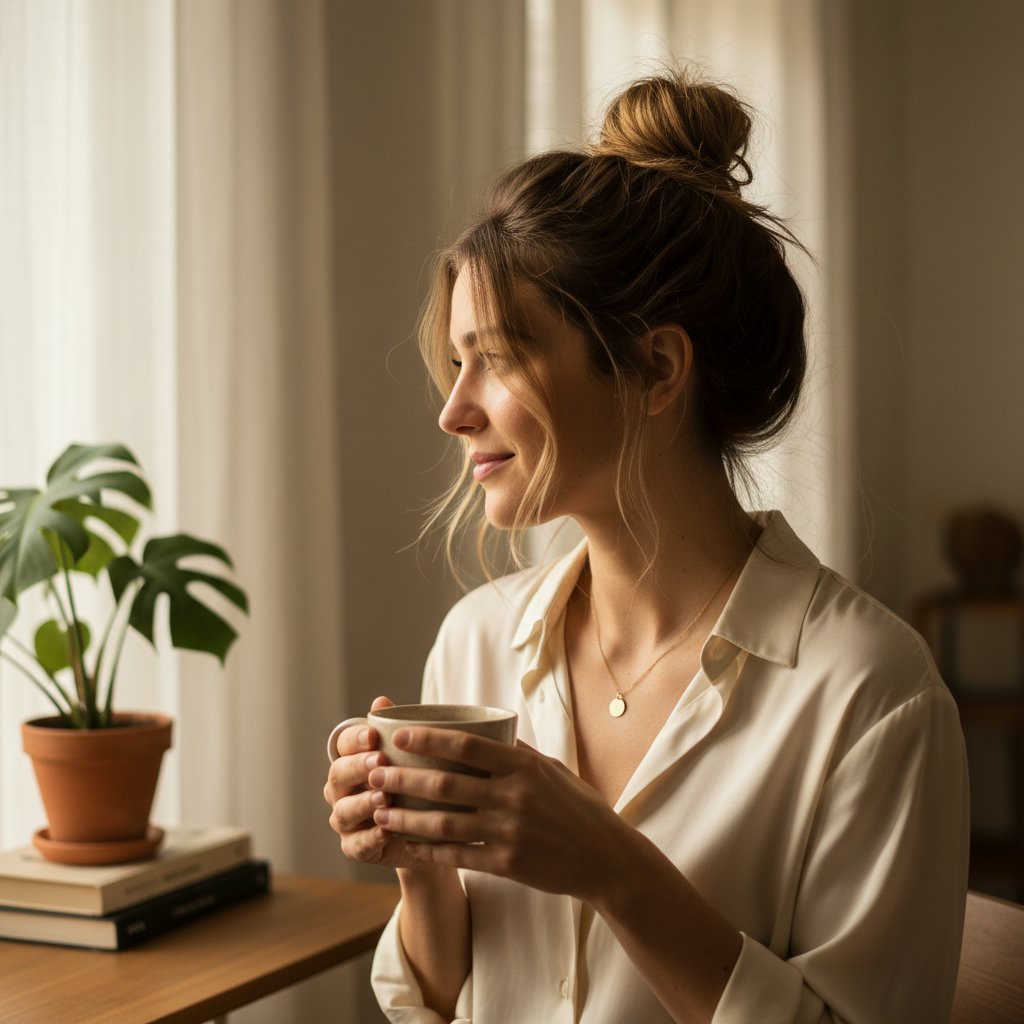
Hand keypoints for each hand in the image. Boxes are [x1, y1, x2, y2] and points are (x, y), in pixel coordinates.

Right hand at [323, 695, 424, 868]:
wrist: (425, 831)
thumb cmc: (414, 784)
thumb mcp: (412, 757)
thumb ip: (396, 731)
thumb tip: (381, 700)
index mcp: (352, 760)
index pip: (343, 744)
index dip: (355, 739)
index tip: (373, 736)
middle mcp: (342, 789)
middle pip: (338, 774)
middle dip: (358, 767)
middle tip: (380, 762)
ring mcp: (346, 819)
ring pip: (343, 811)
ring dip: (362, 804)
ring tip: (384, 799)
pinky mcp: (355, 847)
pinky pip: (356, 844)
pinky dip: (369, 838)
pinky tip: (385, 831)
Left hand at [367, 726, 627, 899]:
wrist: (605, 857)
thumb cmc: (577, 807)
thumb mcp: (550, 769)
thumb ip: (515, 753)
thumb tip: (483, 730)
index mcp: (522, 765)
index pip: (465, 744)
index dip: (427, 738)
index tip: (398, 734)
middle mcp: (513, 795)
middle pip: (445, 783)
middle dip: (403, 778)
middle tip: (374, 774)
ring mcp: (508, 831)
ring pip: (443, 823)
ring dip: (406, 818)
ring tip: (380, 812)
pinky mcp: (507, 864)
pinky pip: (458, 856)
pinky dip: (428, 851)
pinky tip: (407, 846)